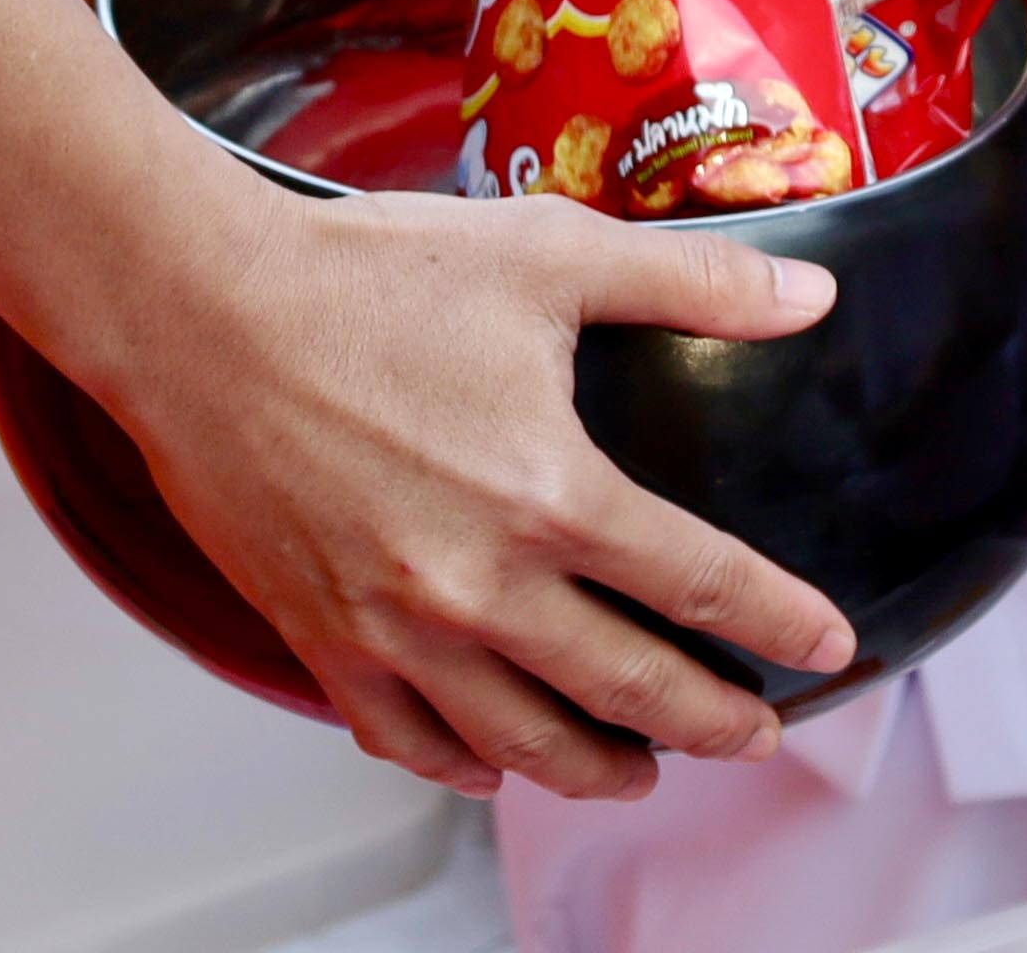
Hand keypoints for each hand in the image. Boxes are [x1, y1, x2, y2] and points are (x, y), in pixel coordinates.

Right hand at [90, 161, 851, 797]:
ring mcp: (394, 628)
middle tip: (756, 735)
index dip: (778, 622)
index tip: (826, 648)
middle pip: (626, 691)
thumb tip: (809, 299)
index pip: (701, 583)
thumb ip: (694, 282)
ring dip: (597, 767)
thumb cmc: (365, 278)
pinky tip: (491, 766)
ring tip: (641, 769)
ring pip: (520, 744)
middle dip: (709, 724)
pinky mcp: (321, 641)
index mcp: (550, 492)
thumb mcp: (550, 257)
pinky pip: (405, 742)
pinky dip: (462, 767)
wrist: (200, 312)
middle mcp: (479, 585)